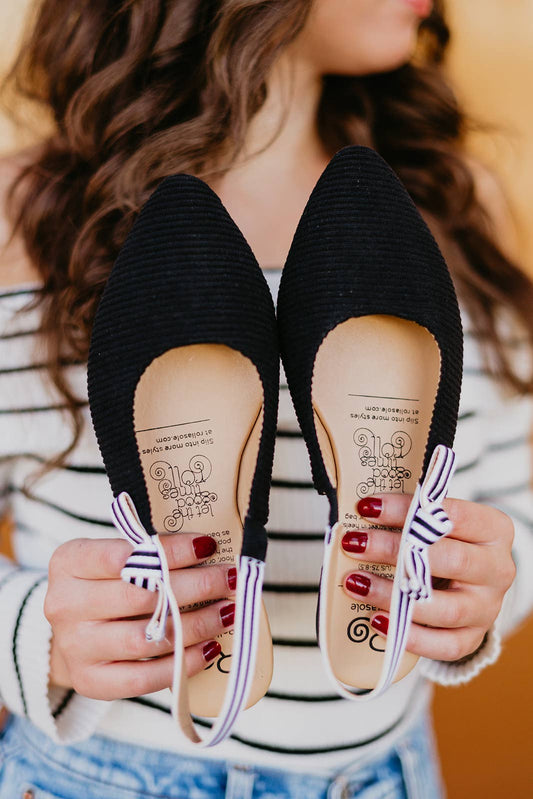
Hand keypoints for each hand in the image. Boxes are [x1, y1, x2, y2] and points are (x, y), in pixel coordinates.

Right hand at [45, 534, 235, 698]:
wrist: (72, 633)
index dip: (170, 551)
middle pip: (140, 596)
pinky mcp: (91, 681)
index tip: (207, 546)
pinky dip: (181, 664)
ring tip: (227, 612)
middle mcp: (65, 604)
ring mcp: (75, 646)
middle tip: (228, 579)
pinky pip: (143, 678)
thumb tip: (210, 550)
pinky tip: (210, 647)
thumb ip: (149, 552)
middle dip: (194, 586)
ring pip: (145, 638)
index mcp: (70, 562)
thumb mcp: (113, 555)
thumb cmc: (105, 584)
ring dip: (196, 624)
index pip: (123, 554)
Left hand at [341, 495, 515, 661]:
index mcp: (494, 530)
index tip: (367, 507)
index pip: (453, 515)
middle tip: (354, 544)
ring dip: (394, 595)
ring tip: (356, 583)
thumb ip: (410, 516)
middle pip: (450, 559)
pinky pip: (445, 645)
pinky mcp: (473, 637)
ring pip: (446, 607)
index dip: (406, 510)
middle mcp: (498, 569)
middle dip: (394, 550)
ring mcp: (487, 607)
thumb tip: (363, 509)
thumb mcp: (438, 522)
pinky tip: (377, 620)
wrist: (469, 583)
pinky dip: (410, 636)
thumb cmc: (446, 543)